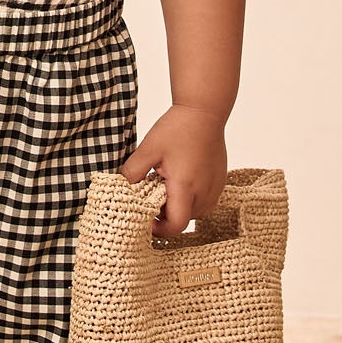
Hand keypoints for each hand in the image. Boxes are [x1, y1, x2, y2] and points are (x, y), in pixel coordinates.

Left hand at [119, 104, 228, 241]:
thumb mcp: (148, 148)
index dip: (160, 230)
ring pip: (193, 212)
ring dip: (178, 205)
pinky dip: (190, 197)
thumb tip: (122, 189)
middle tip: (152, 191)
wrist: (205, 112)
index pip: (176, 226)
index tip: (147, 220)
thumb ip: (132, 171)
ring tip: (166, 181)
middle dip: (165, 213)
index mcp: (185, 186)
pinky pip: (203, 202)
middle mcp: (204, 193)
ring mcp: (215, 189)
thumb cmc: (178, 128)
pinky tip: (180, 177)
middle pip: (183, 220)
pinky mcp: (220, 184)